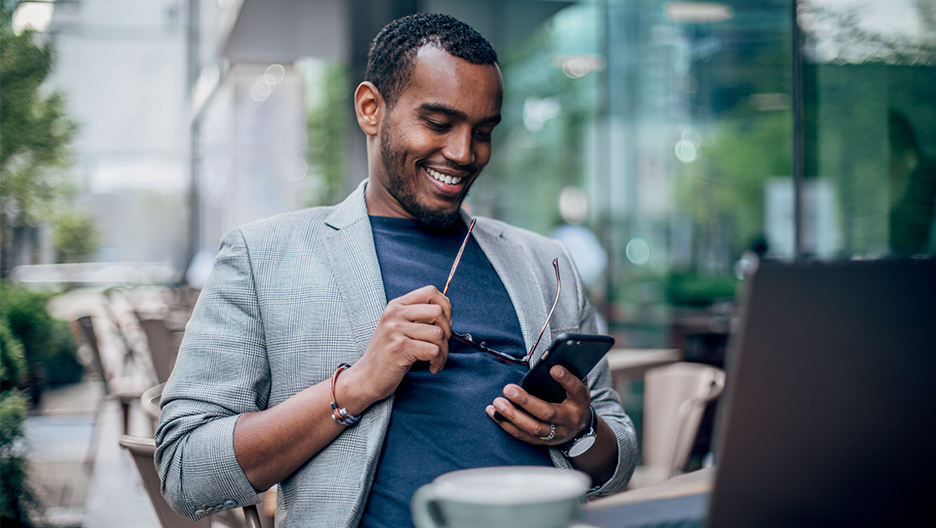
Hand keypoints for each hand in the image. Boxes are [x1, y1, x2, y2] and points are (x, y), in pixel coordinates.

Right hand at [348, 285, 451, 404]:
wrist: (366, 377)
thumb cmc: (389, 354)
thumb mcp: (398, 328)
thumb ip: (418, 317)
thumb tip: (447, 313)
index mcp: (396, 305)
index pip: (430, 292)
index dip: (446, 307)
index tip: (444, 324)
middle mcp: (395, 314)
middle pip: (438, 311)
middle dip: (448, 330)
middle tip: (441, 345)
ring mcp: (396, 330)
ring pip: (438, 333)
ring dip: (444, 351)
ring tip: (437, 360)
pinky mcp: (400, 348)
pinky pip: (433, 350)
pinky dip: (438, 361)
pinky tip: (432, 367)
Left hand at [485, 365, 590, 445]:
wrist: (579, 427)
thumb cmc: (572, 398)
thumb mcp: (576, 384)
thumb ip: (569, 372)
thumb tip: (554, 356)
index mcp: (580, 401)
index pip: (575, 389)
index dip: (566, 379)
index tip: (553, 368)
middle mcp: (569, 419)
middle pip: (547, 413)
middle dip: (526, 402)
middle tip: (508, 389)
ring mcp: (557, 433)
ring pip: (533, 428)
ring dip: (512, 416)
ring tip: (497, 403)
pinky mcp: (544, 442)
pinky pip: (523, 435)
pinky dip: (506, 425)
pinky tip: (493, 413)